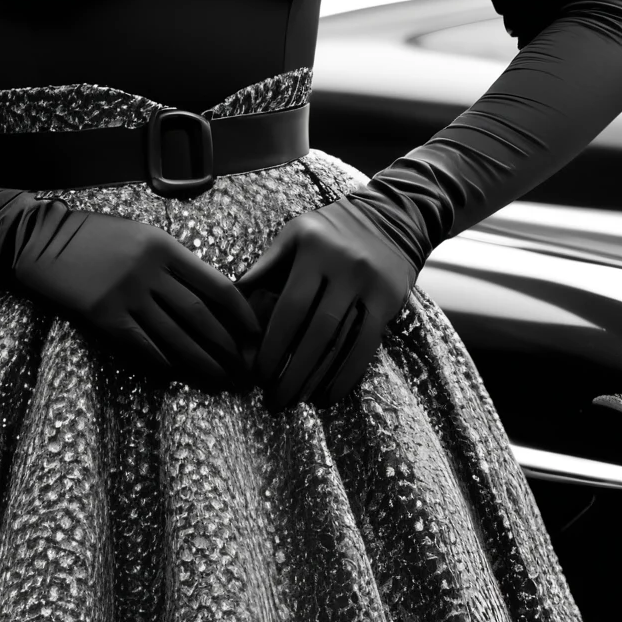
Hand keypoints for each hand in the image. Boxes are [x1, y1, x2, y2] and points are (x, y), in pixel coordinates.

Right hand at [8, 207, 257, 390]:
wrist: (45, 241)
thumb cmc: (97, 236)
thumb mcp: (142, 235)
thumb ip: (174, 262)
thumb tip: (209, 296)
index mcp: (166, 247)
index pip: (216, 285)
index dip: (240, 313)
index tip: (255, 333)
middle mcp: (151, 271)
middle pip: (200, 315)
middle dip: (226, 345)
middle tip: (244, 367)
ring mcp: (128, 294)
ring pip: (175, 335)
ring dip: (201, 361)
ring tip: (220, 378)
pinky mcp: (105, 315)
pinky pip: (142, 344)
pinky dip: (162, 361)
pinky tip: (177, 374)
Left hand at [238, 198, 416, 411]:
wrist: (388, 219)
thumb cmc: (329, 230)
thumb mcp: (294, 234)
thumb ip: (266, 264)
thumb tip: (232, 297)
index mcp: (314, 250)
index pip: (290, 307)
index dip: (273, 344)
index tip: (256, 373)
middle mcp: (345, 268)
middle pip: (315, 331)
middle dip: (292, 371)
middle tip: (273, 399)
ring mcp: (370, 286)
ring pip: (341, 342)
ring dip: (317, 378)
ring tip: (296, 402)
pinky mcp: (389, 302)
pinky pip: (367, 346)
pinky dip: (348, 375)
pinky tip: (330, 395)